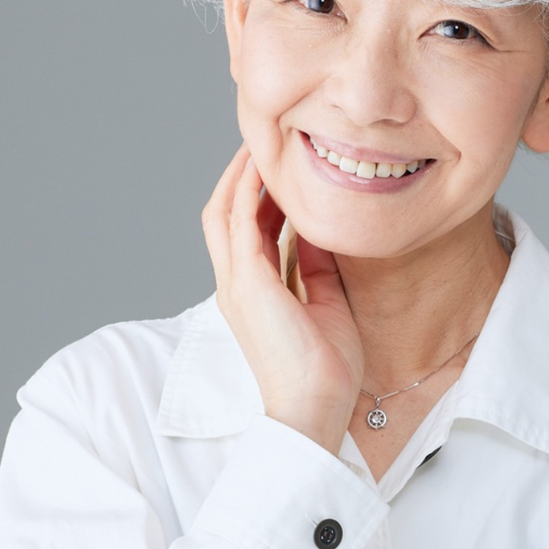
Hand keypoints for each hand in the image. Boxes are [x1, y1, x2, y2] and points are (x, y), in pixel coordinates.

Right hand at [200, 143, 361, 453]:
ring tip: (261, 141)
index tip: (278, 166)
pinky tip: (265, 167)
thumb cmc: (324, 369)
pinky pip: (241, 222)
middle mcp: (236, 284)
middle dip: (239, 176)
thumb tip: (320, 230)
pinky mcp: (249, 283)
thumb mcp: (326, 302)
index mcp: (251, 293)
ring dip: (240, 174)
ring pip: (224, 210)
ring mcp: (238, 283)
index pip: (244, 230)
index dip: (255, 194)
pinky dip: (249, 190)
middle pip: (222, 213)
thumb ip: (317, 266)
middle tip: (263, 141)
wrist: (316, 407)